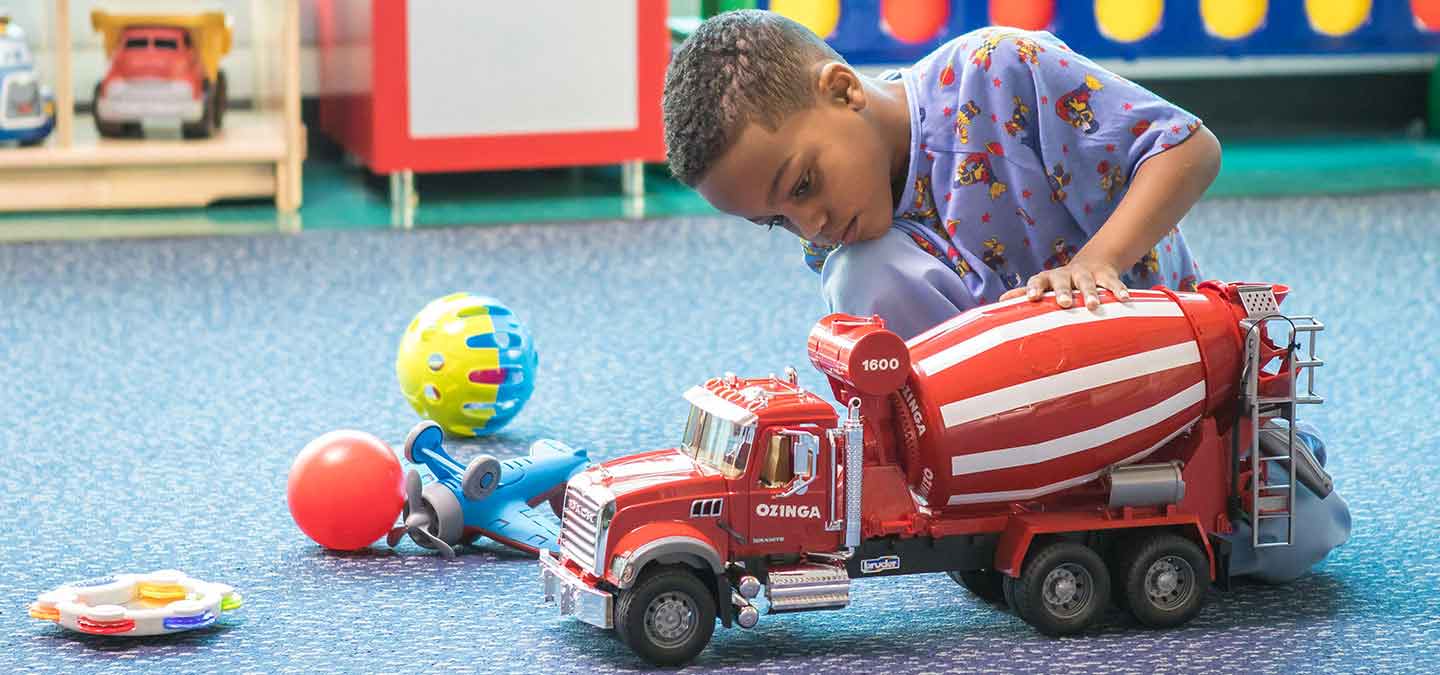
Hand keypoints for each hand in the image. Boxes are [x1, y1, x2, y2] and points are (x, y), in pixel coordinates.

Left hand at [999, 261, 1130, 309]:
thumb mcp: (1044, 287)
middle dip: (1063, 292)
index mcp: (1048, 279)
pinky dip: (1118, 290)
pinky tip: (1125, 299)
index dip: (1034, 289)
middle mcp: (1066, 274)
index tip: (1032, 298)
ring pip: (1088, 282)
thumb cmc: (1060, 284)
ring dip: (1090, 293)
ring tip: (1093, 306)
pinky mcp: (1106, 274)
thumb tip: (999, 301)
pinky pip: (1113, 282)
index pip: (1037, 281)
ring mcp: (1086, 273)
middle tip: (1064, 304)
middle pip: (1063, 282)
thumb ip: (1024, 294)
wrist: (1092, 263)